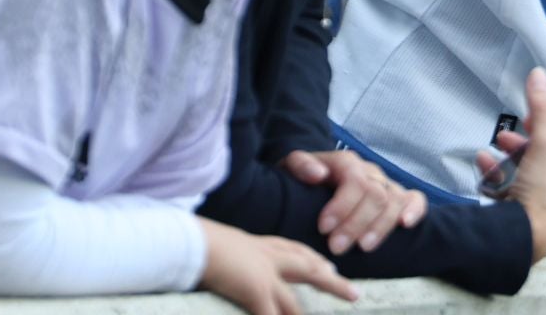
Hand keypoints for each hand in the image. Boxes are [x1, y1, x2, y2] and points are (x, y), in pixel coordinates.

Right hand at [197, 218, 356, 314]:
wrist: (192, 243)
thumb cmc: (197, 242)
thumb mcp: (222, 243)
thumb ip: (233, 255)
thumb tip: (229, 265)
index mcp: (260, 245)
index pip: (294, 250)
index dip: (314, 259)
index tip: (329, 266)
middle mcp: (268, 259)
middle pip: (309, 270)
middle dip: (333, 282)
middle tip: (353, 293)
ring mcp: (265, 277)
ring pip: (294, 303)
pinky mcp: (256, 292)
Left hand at [283, 148, 425, 255]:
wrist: (316, 179)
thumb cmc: (302, 179)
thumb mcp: (292, 166)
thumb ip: (300, 165)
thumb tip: (318, 174)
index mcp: (346, 163)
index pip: (354, 181)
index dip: (342, 206)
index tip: (324, 228)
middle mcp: (369, 172)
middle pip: (375, 194)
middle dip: (357, 223)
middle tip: (337, 247)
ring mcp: (385, 184)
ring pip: (394, 200)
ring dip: (381, 226)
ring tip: (364, 247)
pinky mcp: (397, 197)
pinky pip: (416, 198)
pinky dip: (414, 210)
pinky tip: (406, 225)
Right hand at [473, 67, 545, 263]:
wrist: (522, 237)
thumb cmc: (544, 190)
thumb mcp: (544, 143)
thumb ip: (541, 108)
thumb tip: (540, 73)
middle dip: (537, 130)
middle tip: (525, 121)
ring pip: (533, 162)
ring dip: (514, 149)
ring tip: (500, 141)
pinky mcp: (528, 204)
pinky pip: (514, 180)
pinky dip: (499, 170)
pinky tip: (484, 162)